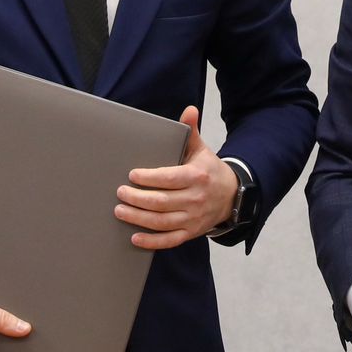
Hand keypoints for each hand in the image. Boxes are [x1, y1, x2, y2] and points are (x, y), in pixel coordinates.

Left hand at [115, 106, 237, 248]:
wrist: (231, 196)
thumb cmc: (209, 170)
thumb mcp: (201, 150)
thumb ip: (191, 131)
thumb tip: (189, 110)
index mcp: (197, 176)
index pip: (169, 178)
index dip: (149, 178)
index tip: (132, 174)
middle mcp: (195, 199)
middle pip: (161, 201)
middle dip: (137, 198)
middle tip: (120, 193)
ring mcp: (193, 218)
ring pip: (162, 221)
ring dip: (138, 218)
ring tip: (120, 211)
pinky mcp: (191, 232)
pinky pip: (169, 240)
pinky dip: (151, 241)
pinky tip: (135, 238)